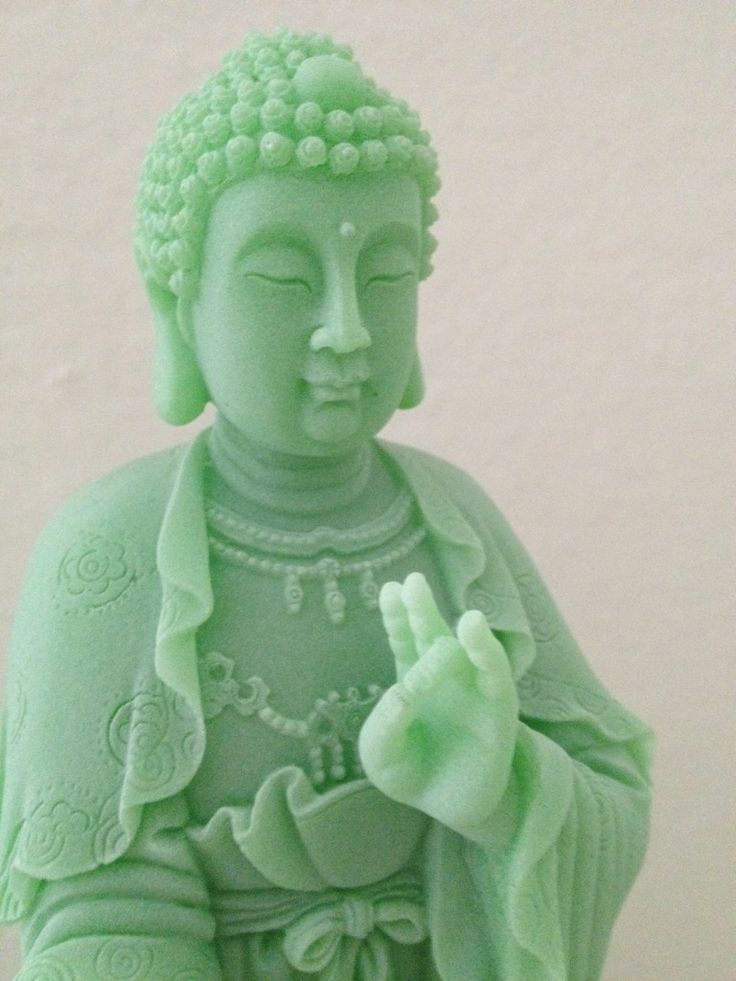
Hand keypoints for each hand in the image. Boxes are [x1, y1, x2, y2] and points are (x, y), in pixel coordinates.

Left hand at [358, 572, 518, 836]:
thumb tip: (405, 692)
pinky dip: (488, 653)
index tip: (391, 589)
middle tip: (413, 583)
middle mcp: (443, 673)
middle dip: (421, 608)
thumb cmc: (410, 772)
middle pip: (431, 632)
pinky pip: (495, 675)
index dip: (397, 612)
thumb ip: (386, 722)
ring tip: (467, 617)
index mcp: (411, 675)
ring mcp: (472, 687)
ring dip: (465, 633)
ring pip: (468, 651)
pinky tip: (479, 634)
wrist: (449, 808)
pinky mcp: (498, 708)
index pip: (403, 635)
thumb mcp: (381, 752)